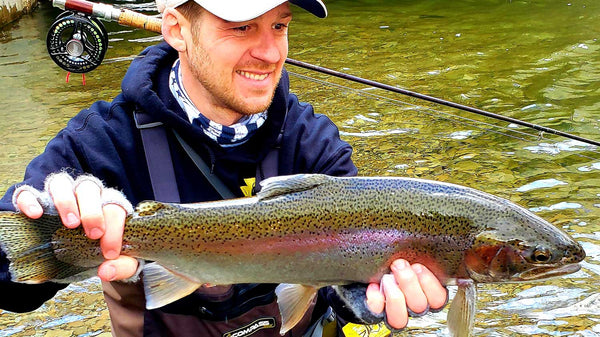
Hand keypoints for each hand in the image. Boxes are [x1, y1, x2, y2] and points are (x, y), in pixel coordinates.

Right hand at [15, 173, 137, 281]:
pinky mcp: (33, 199)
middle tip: (94, 234)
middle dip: (93, 211)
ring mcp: (58, 194)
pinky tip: (36, 215)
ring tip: (70, 224)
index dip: (115, 228)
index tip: (110, 253)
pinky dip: (31, 200)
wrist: (69, 256)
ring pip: (61, 183)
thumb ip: (121, 266)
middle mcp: (83, 194)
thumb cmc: (98, 251)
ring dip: (67, 202)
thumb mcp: (115, 260)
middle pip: (89, 188)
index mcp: (106, 204)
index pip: (115, 207)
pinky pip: (28, 192)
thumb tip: (107, 272)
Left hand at [365, 259, 447, 329]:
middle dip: (409, 282)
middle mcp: (412, 307)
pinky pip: (377, 312)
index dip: (429, 283)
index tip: (418, 266)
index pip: (438, 298)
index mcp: (426, 293)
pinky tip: (374, 286)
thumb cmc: (394, 263)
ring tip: (387, 278)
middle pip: (419, 305)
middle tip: (399, 265)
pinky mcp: (376, 314)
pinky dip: (375, 299)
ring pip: (401, 319)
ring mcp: (394, 313)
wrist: (370, 269)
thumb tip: (426, 245)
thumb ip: (417, 259)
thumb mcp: (409, 256)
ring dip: (395, 296)